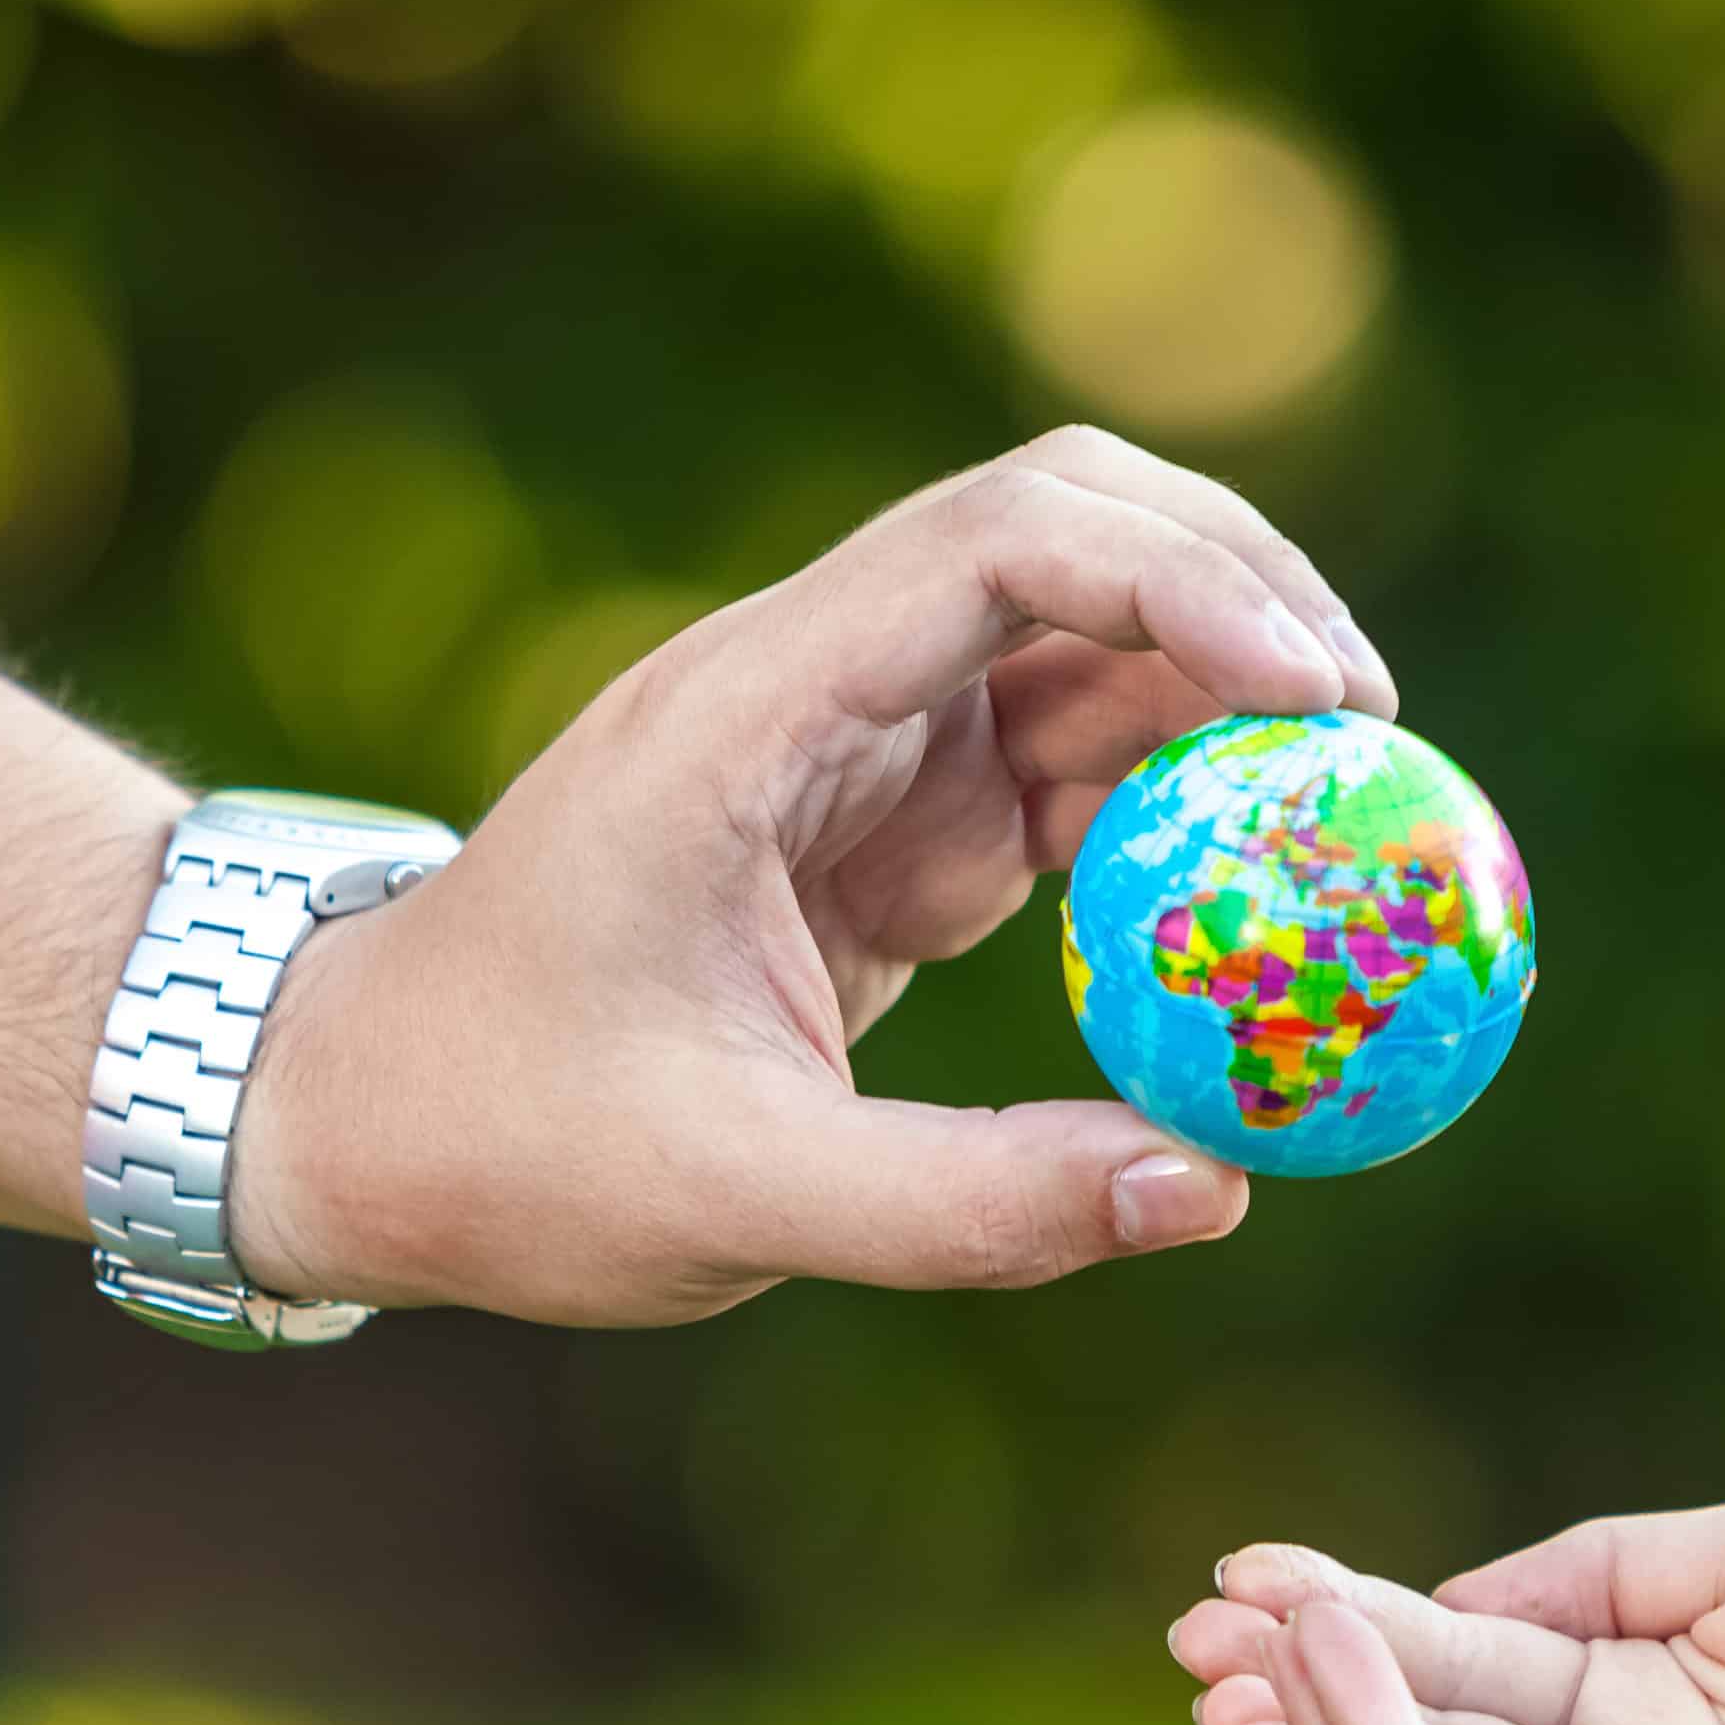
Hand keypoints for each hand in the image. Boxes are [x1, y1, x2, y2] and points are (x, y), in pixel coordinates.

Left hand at [229, 425, 1398, 1324]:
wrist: (346, 1120)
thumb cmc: (498, 1145)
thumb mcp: (729, 1199)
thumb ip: (969, 1202)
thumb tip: (1211, 1185)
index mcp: (748, 715)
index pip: (997, 544)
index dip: (1183, 584)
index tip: (1324, 699)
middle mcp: (806, 685)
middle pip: (1063, 522)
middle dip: (1238, 586)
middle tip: (1378, 732)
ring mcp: (847, 743)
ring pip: (1078, 634)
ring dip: (1222, 694)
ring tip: (1354, 822)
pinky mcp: (880, 821)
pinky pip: (1063, 765)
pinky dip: (1178, 805)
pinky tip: (1260, 892)